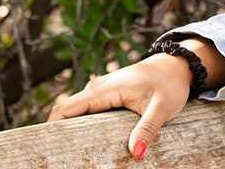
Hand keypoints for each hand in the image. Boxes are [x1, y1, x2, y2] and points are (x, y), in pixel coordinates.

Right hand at [47, 53, 191, 158]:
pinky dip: (82, 125)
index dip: (52, 129)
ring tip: (71, 154)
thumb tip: (137, 152)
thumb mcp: (163, 107)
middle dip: (59, 134)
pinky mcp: (107, 96)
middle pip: (65, 113)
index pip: (65, 110)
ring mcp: (101, 92)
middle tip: (59, 158)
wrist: (178, 65)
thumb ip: (148, 128)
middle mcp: (97, 89)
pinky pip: (87, 111)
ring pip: (76, 113)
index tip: (47, 148)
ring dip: (71, 131)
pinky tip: (87, 142)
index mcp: (104, 90)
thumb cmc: (171, 83)